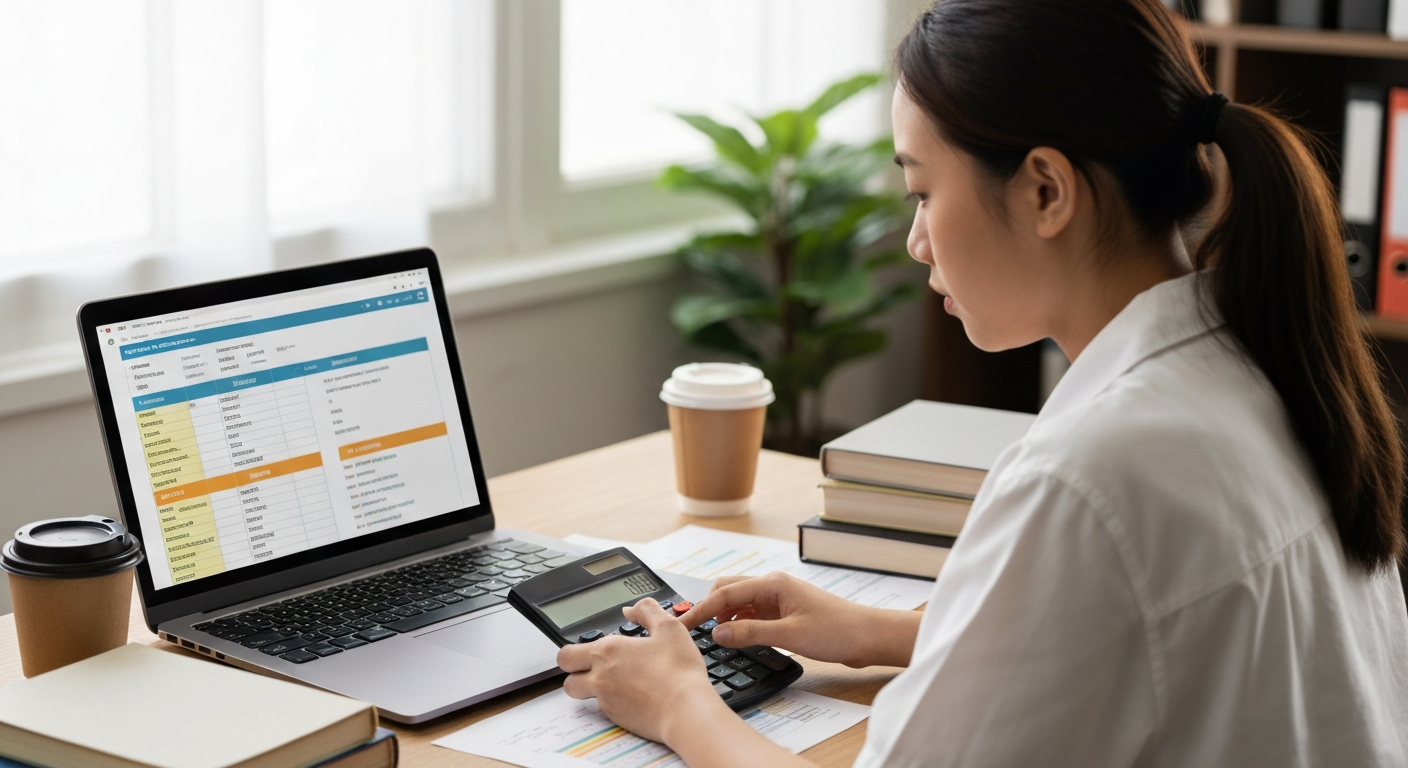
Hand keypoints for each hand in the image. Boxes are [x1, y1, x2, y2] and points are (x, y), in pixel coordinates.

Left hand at [557, 597, 730, 743]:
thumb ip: (647, 611)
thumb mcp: (669, 628)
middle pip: (567, 679)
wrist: (686, 710)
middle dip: (574, 673)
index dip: (573, 653)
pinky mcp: (617, 719)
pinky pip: (604, 710)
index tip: (588, 651)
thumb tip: (630, 610)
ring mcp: (607, 701)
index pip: (566, 654)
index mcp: (608, 652)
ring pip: (582, 696)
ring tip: (613, 682)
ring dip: (589, 689)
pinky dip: (612, 702)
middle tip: (591, 668)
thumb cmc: (678, 671)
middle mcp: (600, 677)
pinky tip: (633, 696)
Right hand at [679, 572, 920, 667]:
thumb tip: (717, 634)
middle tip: (690, 631)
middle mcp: (773, 586)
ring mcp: (778, 600)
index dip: (699, 610)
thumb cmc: (837, 630)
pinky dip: (739, 624)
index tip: (681, 625)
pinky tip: (734, 639)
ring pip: (739, 603)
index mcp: (772, 583)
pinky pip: (752, 615)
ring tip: (708, 638)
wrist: (867, 636)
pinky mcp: (784, 614)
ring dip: (723, 617)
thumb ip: (751, 633)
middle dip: (707, 608)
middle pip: (727, 591)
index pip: (724, 593)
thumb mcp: (789, 635)